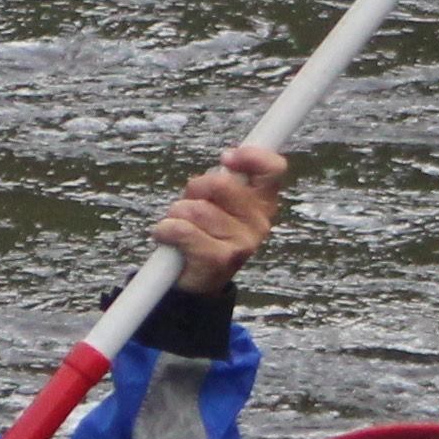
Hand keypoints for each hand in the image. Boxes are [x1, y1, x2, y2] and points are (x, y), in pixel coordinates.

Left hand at [154, 139, 288, 297]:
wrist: (196, 282)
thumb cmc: (205, 233)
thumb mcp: (218, 203)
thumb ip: (225, 180)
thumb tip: (227, 158)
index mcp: (263, 204)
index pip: (272, 169)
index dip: (251, 156)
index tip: (226, 157)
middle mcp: (259, 224)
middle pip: (219, 183)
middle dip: (194, 189)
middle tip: (191, 206)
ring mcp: (242, 244)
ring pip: (194, 209)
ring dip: (176, 215)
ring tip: (181, 229)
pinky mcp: (219, 259)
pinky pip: (180, 230)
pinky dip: (165, 231)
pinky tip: (168, 239)